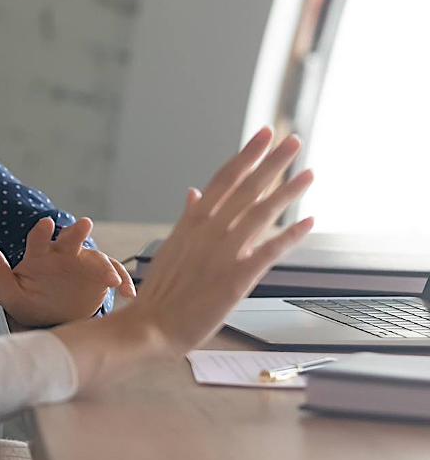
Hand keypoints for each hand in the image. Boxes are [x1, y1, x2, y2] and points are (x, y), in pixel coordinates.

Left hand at [0, 216, 135, 327]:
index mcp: (40, 254)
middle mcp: (64, 255)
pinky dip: (123, 282)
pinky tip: (128, 293)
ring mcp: (84, 265)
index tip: (45, 223)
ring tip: (111, 279)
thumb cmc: (29, 300)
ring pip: (97, 259)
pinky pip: (115, 276)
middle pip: (71, 240)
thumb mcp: (9, 290)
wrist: (52, 318)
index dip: (41, 231)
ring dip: (104, 265)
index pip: (39, 239)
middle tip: (84, 224)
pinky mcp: (101, 278)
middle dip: (77, 232)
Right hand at [49, 128, 314, 390]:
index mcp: (194, 221)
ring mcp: (223, 252)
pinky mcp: (236, 278)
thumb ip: (188, 217)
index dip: (246, 155)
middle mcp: (209, 230)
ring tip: (309, 172)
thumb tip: (194, 192)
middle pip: (246, 187)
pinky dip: (290, 236)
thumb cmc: (162, 290)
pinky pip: (269, 251)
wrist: (151, 324)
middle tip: (293, 140)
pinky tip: (308, 222)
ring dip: (287, 191)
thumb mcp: (173, 245)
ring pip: (260, 212)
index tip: (264, 135)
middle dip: (272, 162)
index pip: (224, 178)